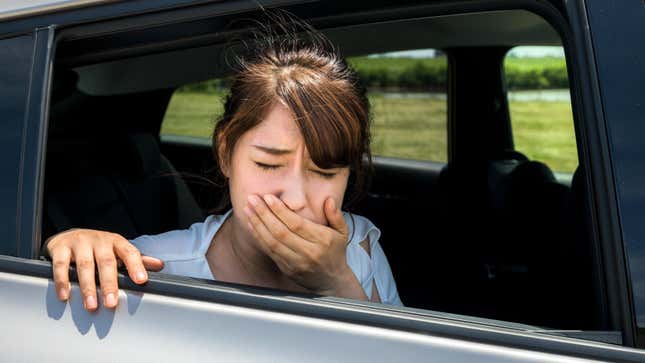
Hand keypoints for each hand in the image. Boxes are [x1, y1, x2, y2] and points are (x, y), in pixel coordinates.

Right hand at [45, 229, 163, 310]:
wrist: (70, 235)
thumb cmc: (99, 248)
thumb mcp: (118, 251)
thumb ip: (137, 260)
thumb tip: (160, 265)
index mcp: (116, 242)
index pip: (130, 252)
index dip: (136, 266)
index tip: (141, 281)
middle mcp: (99, 240)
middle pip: (106, 262)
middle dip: (109, 284)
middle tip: (112, 303)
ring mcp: (80, 242)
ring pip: (84, 265)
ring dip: (88, 287)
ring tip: (92, 305)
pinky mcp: (61, 247)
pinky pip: (61, 265)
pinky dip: (63, 281)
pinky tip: (66, 295)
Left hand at [245, 194, 362, 297]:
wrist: (331, 281)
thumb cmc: (335, 252)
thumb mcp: (342, 232)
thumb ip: (336, 215)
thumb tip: (328, 200)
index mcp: (322, 241)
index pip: (297, 224)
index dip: (280, 211)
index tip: (268, 197)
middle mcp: (308, 252)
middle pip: (281, 232)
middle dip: (264, 214)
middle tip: (252, 199)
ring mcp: (296, 263)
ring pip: (272, 242)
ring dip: (257, 224)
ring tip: (247, 209)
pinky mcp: (286, 269)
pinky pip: (269, 251)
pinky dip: (258, 236)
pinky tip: (251, 224)